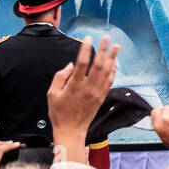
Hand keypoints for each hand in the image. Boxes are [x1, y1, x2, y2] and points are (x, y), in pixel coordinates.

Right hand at [48, 35, 118, 156]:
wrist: (71, 130)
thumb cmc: (59, 113)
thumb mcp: (52, 94)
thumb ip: (60, 77)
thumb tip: (71, 65)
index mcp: (75, 85)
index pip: (82, 62)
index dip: (85, 49)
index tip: (88, 38)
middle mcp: (88, 87)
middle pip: (98, 64)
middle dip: (103, 49)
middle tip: (107, 38)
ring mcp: (97, 92)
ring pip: (107, 71)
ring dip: (112, 57)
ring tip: (116, 46)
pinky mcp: (102, 97)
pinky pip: (110, 81)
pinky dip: (113, 70)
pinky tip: (114, 63)